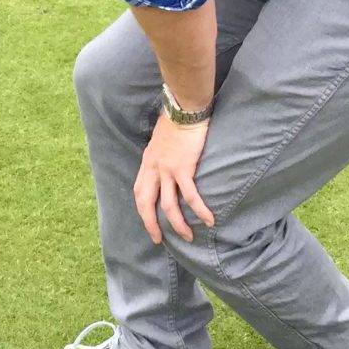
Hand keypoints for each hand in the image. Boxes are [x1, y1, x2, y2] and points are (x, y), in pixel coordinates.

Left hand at [134, 114, 214, 245]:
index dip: (142, 210)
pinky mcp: (183, 168)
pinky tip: (208, 220)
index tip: (149, 223)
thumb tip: (166, 163)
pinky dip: (199, 210)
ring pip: (168, 205)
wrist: (184, 109)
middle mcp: (153, 168)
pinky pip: (190, 195)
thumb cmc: (175, 120)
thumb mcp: (159, 140)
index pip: (139, 191)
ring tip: (188, 237)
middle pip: (147, 203)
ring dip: (178, 224)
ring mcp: (167, 170)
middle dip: (151, 224)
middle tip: (159, 240)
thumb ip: (160, 155)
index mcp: (147, 162)